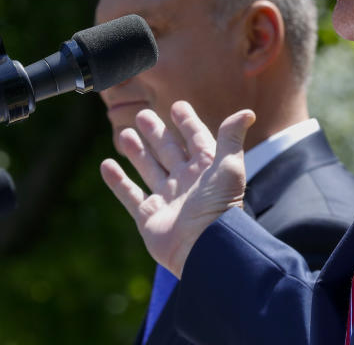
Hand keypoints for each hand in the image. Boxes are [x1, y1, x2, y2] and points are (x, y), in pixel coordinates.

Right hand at [100, 101, 254, 276]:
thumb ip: (231, 138)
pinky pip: (130, 195)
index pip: (197, 139)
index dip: (188, 123)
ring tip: (125, 133)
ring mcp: (167, 199)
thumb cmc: (220, 206)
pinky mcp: (149, 217)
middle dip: (157, 133)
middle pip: (169, 151)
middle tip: (143, 115)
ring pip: (149, 169)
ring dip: (137, 152)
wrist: (204, 247)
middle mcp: (186, 182)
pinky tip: (106, 164)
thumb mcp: (229, 166)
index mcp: (207, 169)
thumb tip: (247, 112)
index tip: (178, 106)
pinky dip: (118, 181)